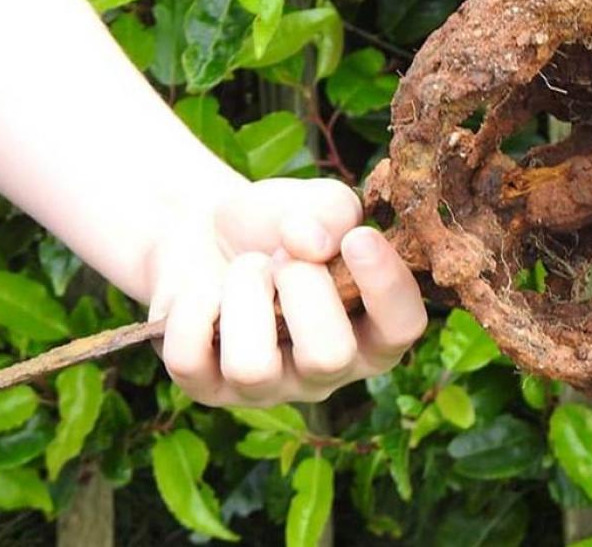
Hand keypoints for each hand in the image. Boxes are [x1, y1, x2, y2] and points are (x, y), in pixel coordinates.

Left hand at [146, 178, 425, 406]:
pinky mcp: (206, 388)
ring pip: (252, 368)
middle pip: (328, 356)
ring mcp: (265, 388)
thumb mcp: (315, 202)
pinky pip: (188, 360)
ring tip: (245, 269)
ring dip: (243, 293)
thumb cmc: (277, 227)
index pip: (402, 328)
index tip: (358, 238)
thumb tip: (310, 244)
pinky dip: (191, 306)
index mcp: (372, 329)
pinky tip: (203, 290)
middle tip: (284, 256)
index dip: (385, 286)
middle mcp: (326, 373)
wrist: (204, 232)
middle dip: (302, 285)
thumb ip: (333, 211)